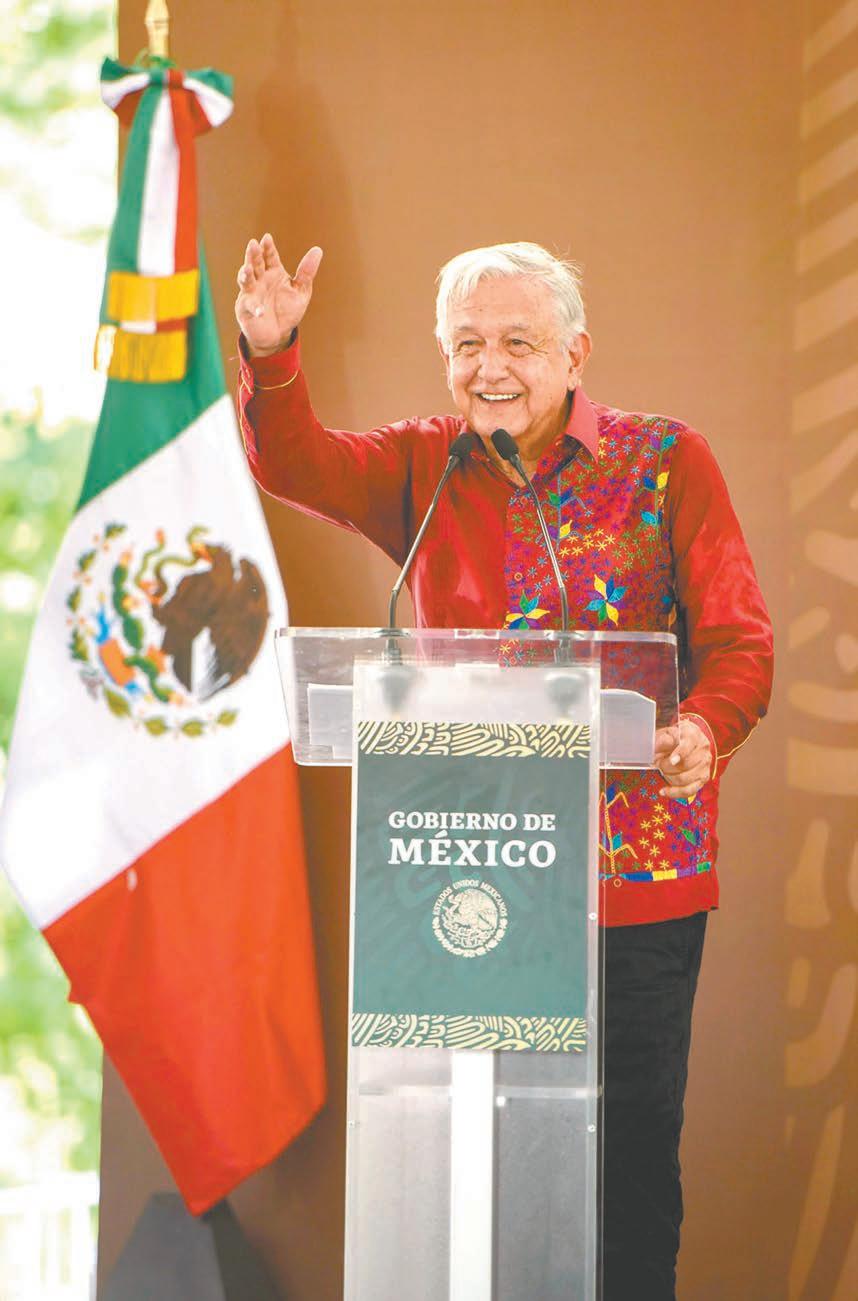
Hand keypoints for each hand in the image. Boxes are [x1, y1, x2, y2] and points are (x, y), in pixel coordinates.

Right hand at [235, 233, 322, 356]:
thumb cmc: (288, 310)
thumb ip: (306, 272)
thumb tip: (318, 250)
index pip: (270, 257)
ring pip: (246, 280)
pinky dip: (255, 308)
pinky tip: (261, 311)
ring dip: (245, 274)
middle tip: (253, 244)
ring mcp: (251, 293)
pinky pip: (250, 306)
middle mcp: (260, 280)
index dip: (268, 248)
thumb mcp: (301, 290)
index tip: (267, 238)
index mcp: (273, 272)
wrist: (278, 334)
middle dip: (253, 255)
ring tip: (247, 269)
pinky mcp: (246, 309)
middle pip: (255, 264)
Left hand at [653, 718, 712, 802]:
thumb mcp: (664, 733)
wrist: (681, 742)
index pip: (688, 745)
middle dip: (667, 767)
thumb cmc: (671, 738)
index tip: (671, 760)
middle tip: (658, 763)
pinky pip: (689, 791)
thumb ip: (661, 740)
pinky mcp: (703, 779)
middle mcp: (702, 749)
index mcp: (693, 734)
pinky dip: (675, 792)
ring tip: (662, 772)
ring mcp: (705, 765)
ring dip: (669, 778)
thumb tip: (657, 748)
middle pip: (686, 765)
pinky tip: (664, 791)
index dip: (680, 754)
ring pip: (686, 779)